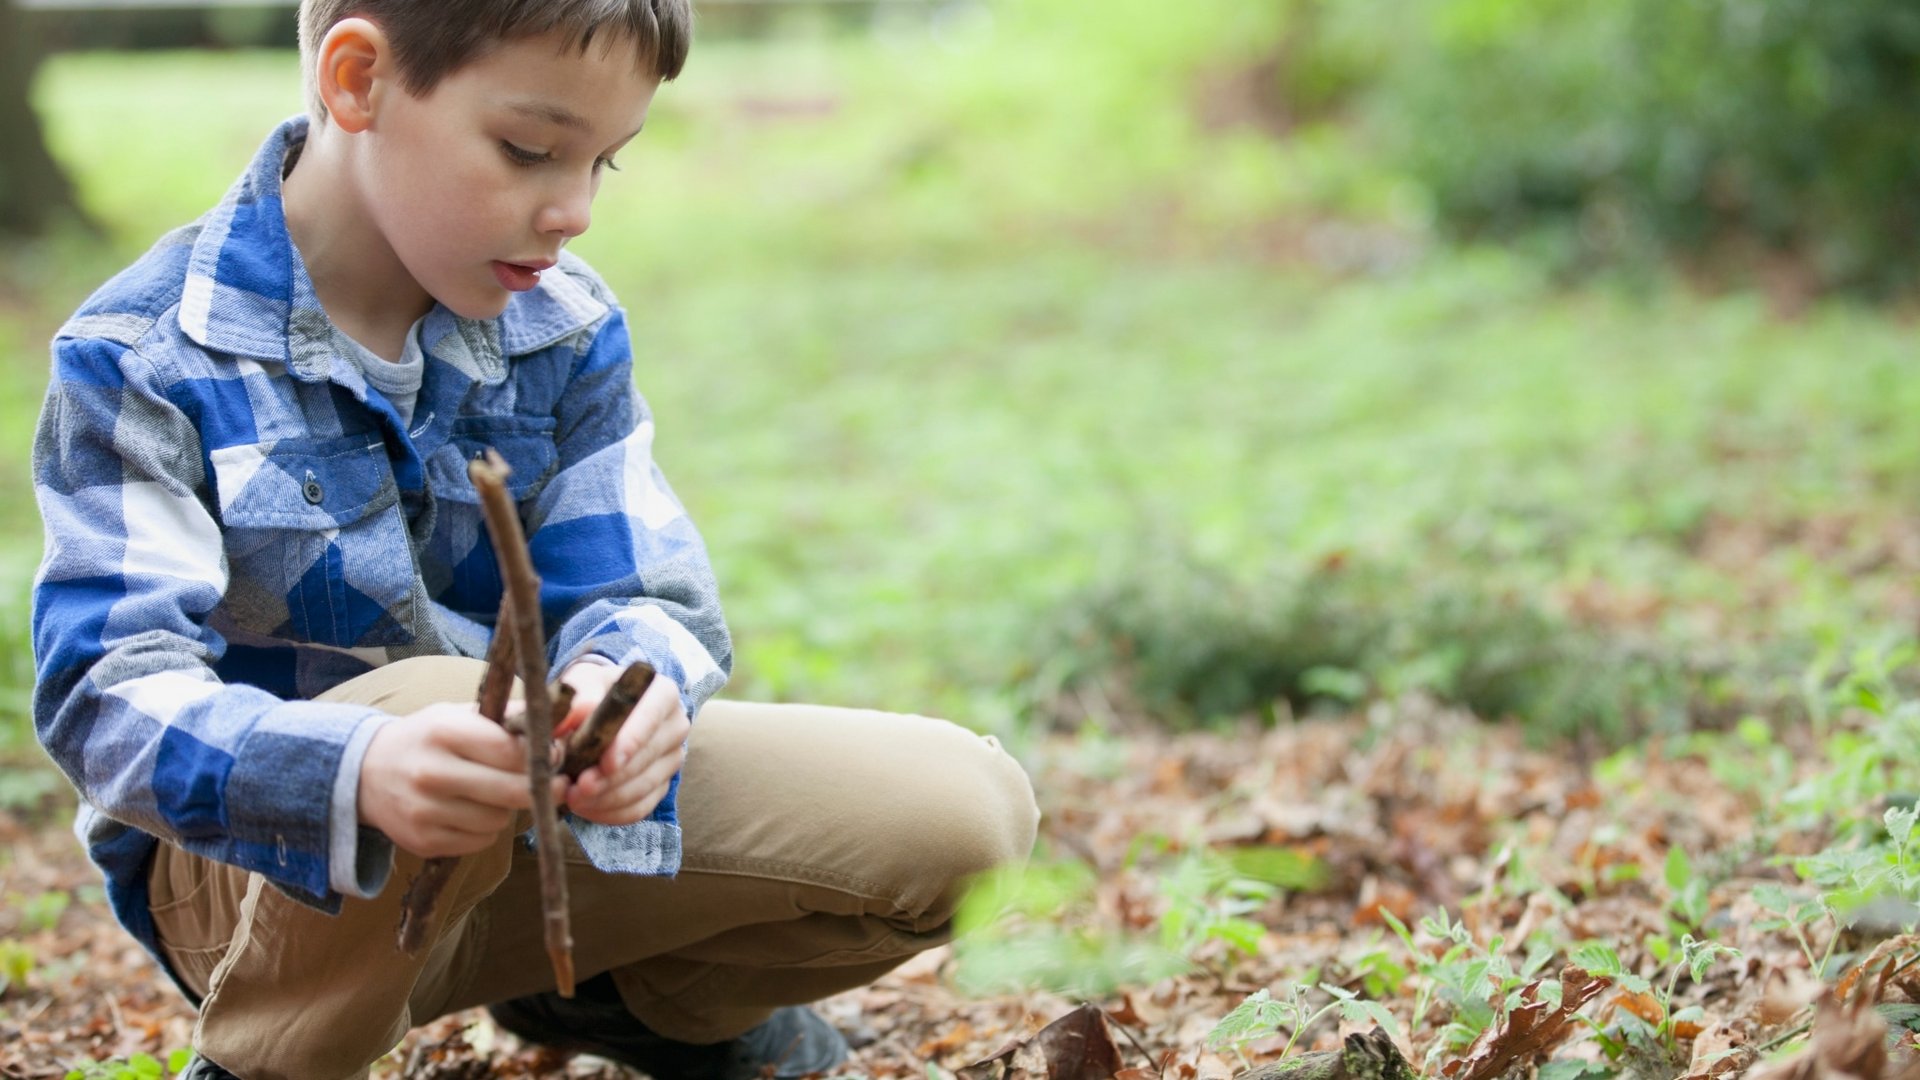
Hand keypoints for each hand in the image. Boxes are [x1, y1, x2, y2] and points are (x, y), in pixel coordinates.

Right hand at [359, 702, 563, 857]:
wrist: (364, 773)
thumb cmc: (425, 738)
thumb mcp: (457, 714)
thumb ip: (505, 717)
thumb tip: (557, 723)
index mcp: (444, 732)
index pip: (511, 751)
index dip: (541, 755)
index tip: (554, 755)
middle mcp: (431, 772)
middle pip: (512, 791)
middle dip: (541, 788)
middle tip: (555, 784)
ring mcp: (425, 811)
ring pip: (500, 820)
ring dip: (508, 809)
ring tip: (495, 793)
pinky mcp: (423, 841)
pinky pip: (481, 841)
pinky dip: (486, 829)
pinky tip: (472, 812)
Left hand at [556, 661, 688, 825]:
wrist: (597, 711)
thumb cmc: (590, 693)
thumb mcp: (580, 684)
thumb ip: (577, 696)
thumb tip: (579, 710)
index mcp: (662, 693)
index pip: (653, 715)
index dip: (632, 741)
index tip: (607, 763)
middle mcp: (675, 725)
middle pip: (648, 757)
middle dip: (611, 778)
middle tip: (578, 788)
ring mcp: (672, 758)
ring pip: (644, 786)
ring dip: (606, 798)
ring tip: (573, 798)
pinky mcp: (662, 785)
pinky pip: (640, 807)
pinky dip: (611, 812)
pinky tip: (585, 809)